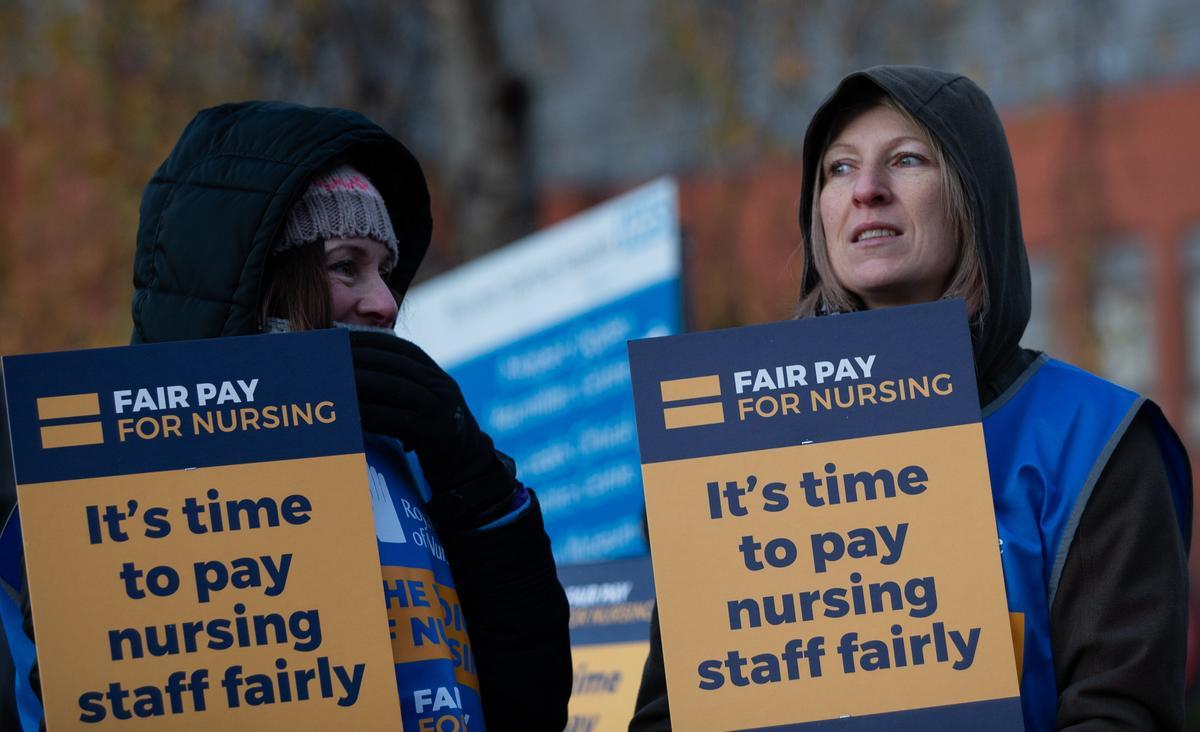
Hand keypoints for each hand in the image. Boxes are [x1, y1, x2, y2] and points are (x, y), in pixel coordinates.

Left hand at [349, 330, 514, 525]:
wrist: (467, 466)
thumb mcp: (425, 402)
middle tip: (329, 358)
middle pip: (394, 365)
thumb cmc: (434, 433)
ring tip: (332, 380)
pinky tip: (349, 414)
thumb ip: (401, 385)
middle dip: (359, 358)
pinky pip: (395, 419)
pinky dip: (369, 414)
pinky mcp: (434, 433)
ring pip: (393, 388)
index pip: (400, 347)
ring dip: (359, 382)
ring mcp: (440, 409)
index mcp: (436, 374)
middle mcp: (441, 386)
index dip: (369, 341)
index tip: (341, 338)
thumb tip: (355, 370)